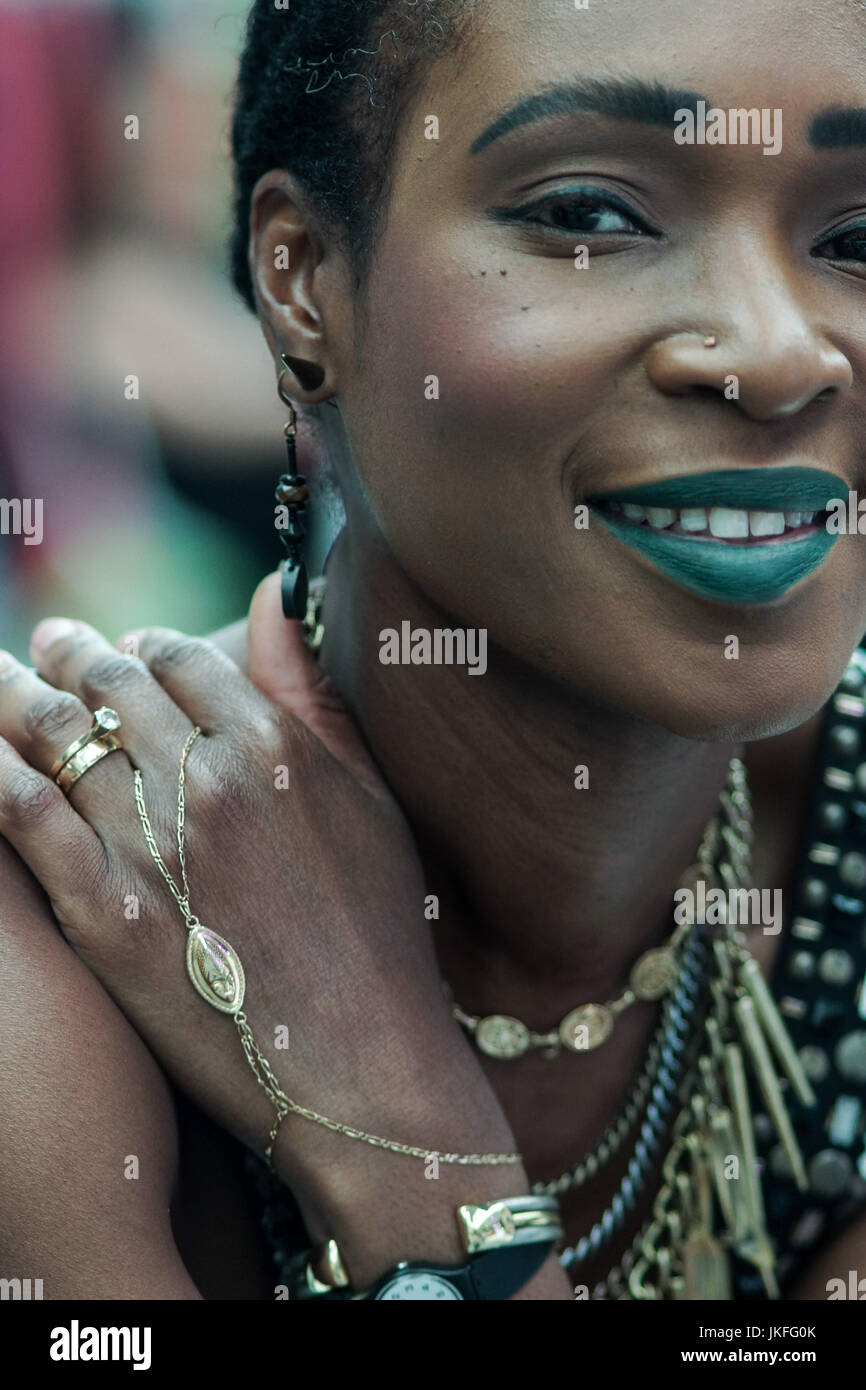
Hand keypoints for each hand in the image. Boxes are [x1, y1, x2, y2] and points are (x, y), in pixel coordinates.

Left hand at [0, 594, 522, 1281]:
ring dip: (16, 695)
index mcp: (273, 745)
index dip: (142, 644)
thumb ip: (312, 694)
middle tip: (50, 643)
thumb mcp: (371, 799)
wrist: (361, 1064)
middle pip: (110, 685)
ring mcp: (150, 843)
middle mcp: (206, 778)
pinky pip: (24, 815)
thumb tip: (268, 598)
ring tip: (0, 681)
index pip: (178, 657)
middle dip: (71, 653)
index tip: (126, 648)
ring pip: (57, 735)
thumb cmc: (379, 933)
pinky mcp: (103, 911)